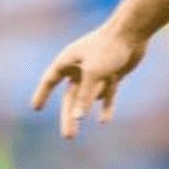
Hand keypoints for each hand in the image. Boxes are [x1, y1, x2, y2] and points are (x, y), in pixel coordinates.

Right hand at [30, 23, 147, 139]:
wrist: (133, 32)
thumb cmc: (109, 48)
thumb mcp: (93, 73)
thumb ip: (84, 96)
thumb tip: (78, 117)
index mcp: (68, 60)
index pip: (50, 80)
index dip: (42, 94)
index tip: (36, 108)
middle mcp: (79, 67)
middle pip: (70, 97)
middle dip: (68, 116)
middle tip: (68, 136)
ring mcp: (96, 71)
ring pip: (87, 98)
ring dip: (83, 113)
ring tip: (74, 134)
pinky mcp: (111, 74)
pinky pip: (106, 94)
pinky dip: (105, 106)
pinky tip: (103, 120)